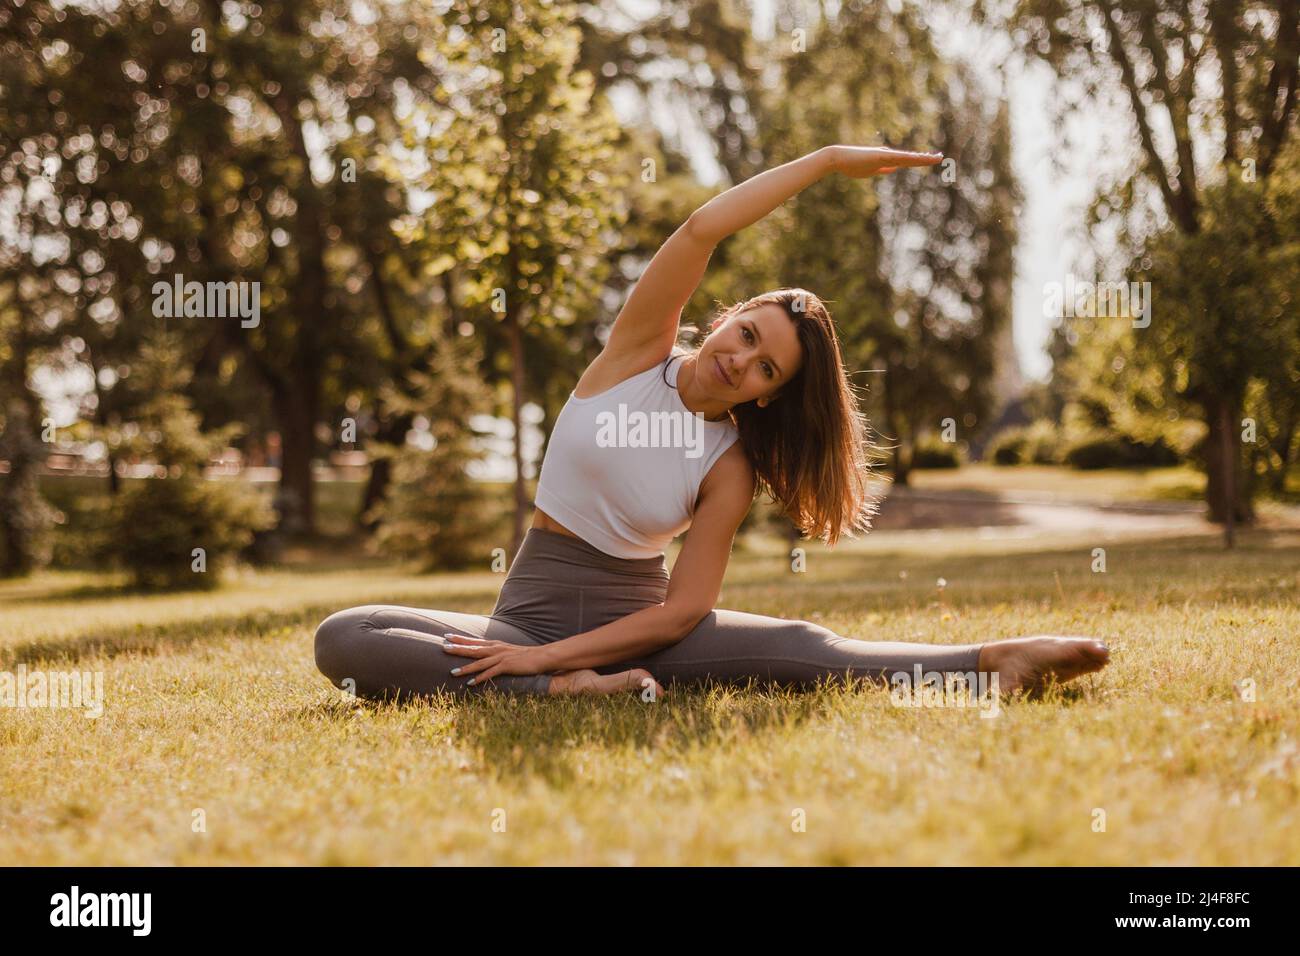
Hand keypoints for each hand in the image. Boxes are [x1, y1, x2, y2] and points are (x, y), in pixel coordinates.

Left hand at [442, 633, 548, 685]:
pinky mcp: (507, 666)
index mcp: (496, 645)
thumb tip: (487, 656)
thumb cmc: (526, 656)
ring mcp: (501, 657)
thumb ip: (497, 653)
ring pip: (479, 662)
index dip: (460, 639)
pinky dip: (480, 678)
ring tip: (452, 672)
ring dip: (465, 667)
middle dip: (458, 648)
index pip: (474, 641)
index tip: (447, 636)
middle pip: (473, 649)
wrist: (543, 656)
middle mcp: (496, 649)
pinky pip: (490, 673)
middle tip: (443, 647)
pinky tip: (470, 683)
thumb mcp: (509, 652)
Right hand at [828, 145, 942, 177]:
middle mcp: (889, 155)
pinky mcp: (880, 156)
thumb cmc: (852, 164)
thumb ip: (883, 169)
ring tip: (937, 157)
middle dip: (926, 159)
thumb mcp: (871, 170)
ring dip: (923, 159)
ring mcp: (885, 155)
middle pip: (911, 158)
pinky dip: (909, 159)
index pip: (908, 161)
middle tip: (941, 157)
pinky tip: (919, 159)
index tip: (931, 159)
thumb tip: (894, 169)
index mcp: (887, 160)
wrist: (838, 158)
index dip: (920, 160)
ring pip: (908, 158)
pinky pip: (898, 158)